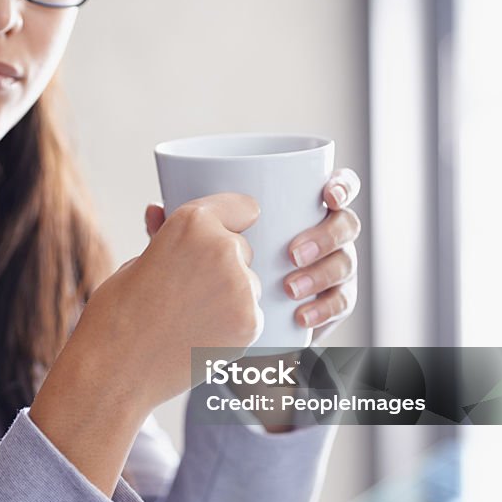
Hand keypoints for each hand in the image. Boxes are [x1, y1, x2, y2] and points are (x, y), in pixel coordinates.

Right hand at [68, 193, 263, 416]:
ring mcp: (241, 288)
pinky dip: (232, 323)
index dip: (230, 221)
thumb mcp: (136, 262)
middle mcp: (223, 248)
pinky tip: (199, 334)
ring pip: (248, 282)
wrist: (115, 371)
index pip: (242, 207)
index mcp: (192, 223)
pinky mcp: (249, 323)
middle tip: (186, 289)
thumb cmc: (117, 315)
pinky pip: (251, 313)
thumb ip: (163, 236)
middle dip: (222, 263)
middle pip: (242, 248)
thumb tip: (159, 211)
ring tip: (188, 317)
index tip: (221, 233)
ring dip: (229, 294)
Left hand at [145, 169, 361, 347]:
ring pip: (345, 265)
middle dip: (325, 236)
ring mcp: (332, 269)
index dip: (341, 185)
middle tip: (291, 253)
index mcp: (302, 208)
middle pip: (346, 225)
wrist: (226, 316)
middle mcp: (325, 235)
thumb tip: (154, 209)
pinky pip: (340, 305)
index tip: (324, 193)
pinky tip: (302, 316)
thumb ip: (177, 228)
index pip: (337, 187)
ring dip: (322, 274)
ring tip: (289, 288)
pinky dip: (324, 310)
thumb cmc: (212, 265)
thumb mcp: (195, 244)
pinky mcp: (330, 304)